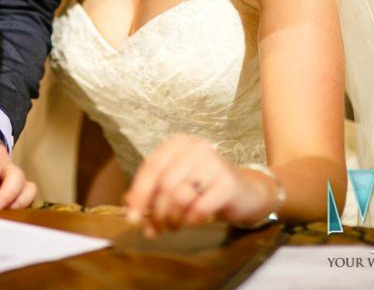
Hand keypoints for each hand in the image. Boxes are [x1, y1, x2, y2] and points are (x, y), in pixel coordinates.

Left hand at [123, 135, 275, 234]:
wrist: (246, 192)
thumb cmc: (204, 187)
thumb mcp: (176, 184)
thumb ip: (151, 191)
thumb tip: (128, 205)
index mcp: (178, 143)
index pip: (150, 167)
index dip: (139, 194)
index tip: (131, 217)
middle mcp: (196, 147)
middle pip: (164, 185)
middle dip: (155, 212)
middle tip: (154, 230)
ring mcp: (213, 163)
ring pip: (179, 196)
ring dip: (171, 218)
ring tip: (172, 226)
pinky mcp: (227, 183)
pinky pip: (199, 208)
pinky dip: (190, 220)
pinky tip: (191, 222)